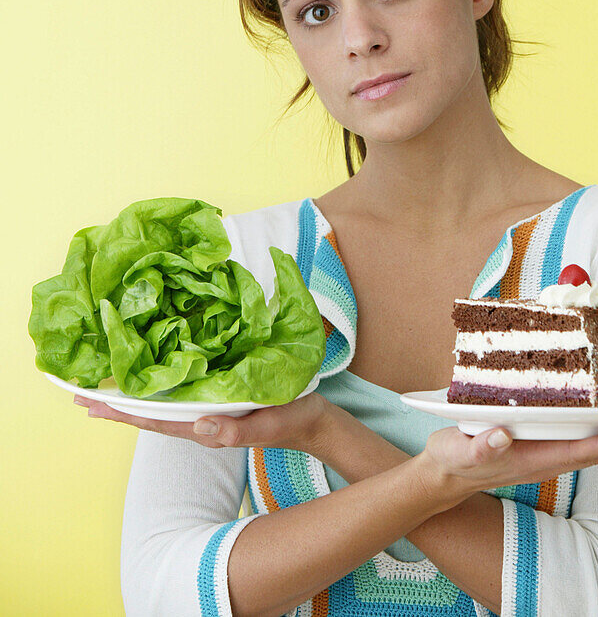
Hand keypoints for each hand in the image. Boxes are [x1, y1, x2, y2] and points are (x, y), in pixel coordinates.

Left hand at [73, 389, 331, 454]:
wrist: (312, 419)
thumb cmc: (290, 420)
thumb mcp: (267, 424)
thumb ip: (235, 431)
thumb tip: (197, 428)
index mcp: (206, 425)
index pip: (155, 420)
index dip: (123, 412)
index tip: (91, 404)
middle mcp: (200, 417)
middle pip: (149, 412)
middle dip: (116, 405)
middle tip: (79, 394)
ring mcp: (208, 407)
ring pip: (162, 401)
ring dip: (132, 394)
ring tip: (102, 386)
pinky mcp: (220, 394)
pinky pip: (182, 389)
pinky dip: (159, 381)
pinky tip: (151, 373)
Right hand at [418, 420, 597, 501]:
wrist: (443, 477)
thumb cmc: (453, 461)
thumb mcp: (460, 451)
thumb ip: (481, 445)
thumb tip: (503, 435)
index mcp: (531, 459)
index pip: (579, 451)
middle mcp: (543, 459)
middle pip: (593, 451)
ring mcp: (541, 455)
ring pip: (587, 447)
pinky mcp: (535, 447)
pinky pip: (573, 441)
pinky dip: (595, 431)